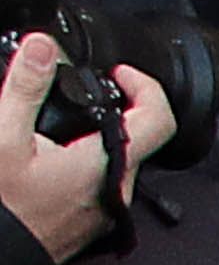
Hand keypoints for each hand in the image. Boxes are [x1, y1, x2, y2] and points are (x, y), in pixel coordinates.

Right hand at [1, 37, 174, 262]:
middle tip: (88, 86)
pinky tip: (55, 150)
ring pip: (118, 158)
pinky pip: (101, 178)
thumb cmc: (2, 206)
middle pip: (138, 136)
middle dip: (116, 105)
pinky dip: (86, 156)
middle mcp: (117, 190)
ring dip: (98, 131)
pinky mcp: (92, 219)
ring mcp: (107, 208)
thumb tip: (42, 45)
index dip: (145, 85)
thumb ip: (25, 88)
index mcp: (106, 165)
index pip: (158, 118)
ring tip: (65, 115)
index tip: (120, 72)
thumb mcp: (3, 136)